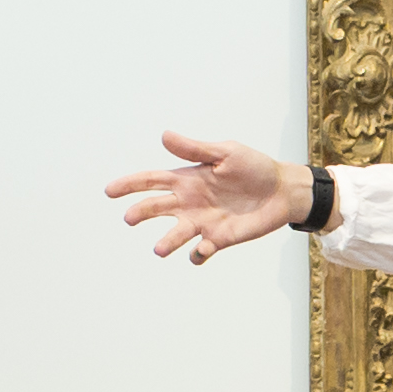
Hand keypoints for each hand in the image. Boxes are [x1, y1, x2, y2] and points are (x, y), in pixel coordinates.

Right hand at [112, 132, 309, 267]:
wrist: (282, 190)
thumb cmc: (253, 167)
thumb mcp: (225, 152)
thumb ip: (195, 149)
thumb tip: (164, 136)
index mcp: (187, 179)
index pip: (151, 181)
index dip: (129, 185)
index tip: (109, 191)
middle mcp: (189, 202)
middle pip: (157, 208)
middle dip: (141, 212)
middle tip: (130, 217)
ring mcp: (202, 222)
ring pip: (175, 235)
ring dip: (166, 242)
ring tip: (160, 248)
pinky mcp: (219, 240)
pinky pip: (200, 252)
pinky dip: (197, 255)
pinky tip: (202, 250)